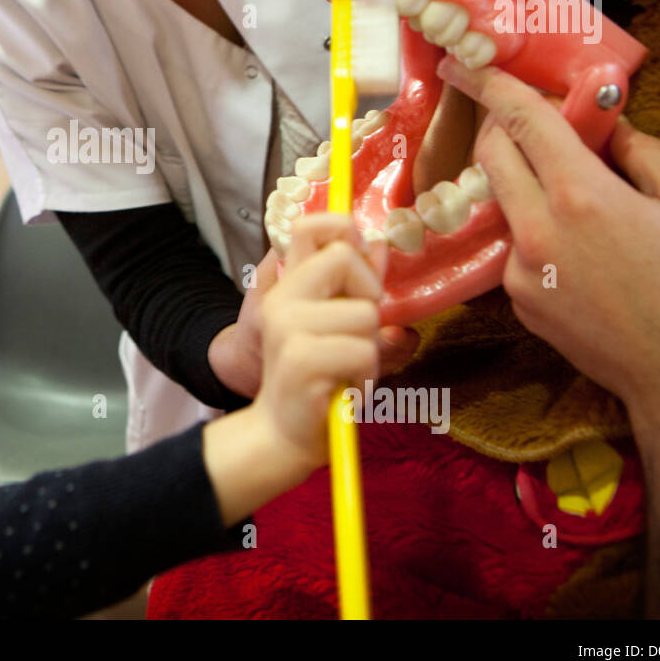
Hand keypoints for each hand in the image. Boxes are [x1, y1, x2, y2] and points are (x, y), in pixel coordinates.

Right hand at [211, 243, 417, 399]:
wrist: (282, 434)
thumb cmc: (317, 380)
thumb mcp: (337, 324)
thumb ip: (354, 284)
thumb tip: (377, 243)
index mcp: (289, 285)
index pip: (310, 227)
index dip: (344, 230)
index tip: (361, 264)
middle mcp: (283, 299)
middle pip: (344, 258)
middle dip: (369, 295)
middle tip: (357, 330)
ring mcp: (288, 327)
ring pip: (366, 314)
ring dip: (369, 347)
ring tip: (347, 367)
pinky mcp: (300, 359)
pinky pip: (363, 352)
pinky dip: (365, 376)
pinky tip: (344, 387)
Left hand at [438, 57, 659, 416]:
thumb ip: (646, 158)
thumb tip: (617, 130)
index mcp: (583, 197)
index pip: (521, 121)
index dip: (490, 84)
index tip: (464, 65)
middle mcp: (538, 232)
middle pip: (493, 157)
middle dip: (499, 129)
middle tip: (520, 118)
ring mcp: (520, 273)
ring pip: (504, 205)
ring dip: (524, 186)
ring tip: (571, 194)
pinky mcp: (518, 305)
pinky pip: (515, 251)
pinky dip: (535, 235)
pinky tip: (581, 251)